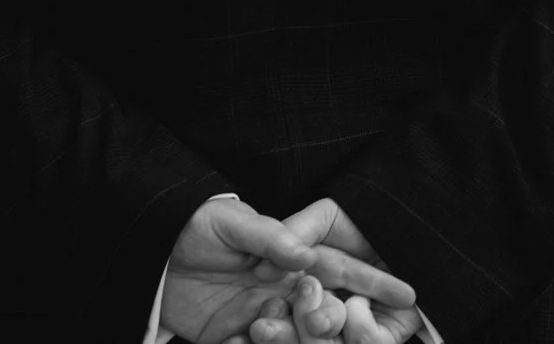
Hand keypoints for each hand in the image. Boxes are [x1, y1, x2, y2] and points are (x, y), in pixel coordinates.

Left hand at [162, 197, 414, 343]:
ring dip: (288, 339)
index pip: (339, 270)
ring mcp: (260, 315)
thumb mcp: (228, 222)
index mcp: (289, 258)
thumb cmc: (192, 227)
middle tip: (307, 314)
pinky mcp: (232, 338)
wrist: (146, 256)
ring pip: (295, 338)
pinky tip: (240, 338)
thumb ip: (267, 235)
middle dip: (326, 319)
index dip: (373, 282)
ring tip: (260, 325)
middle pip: (324, 311)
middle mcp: (282, 288)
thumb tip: (301, 254)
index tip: (407, 295)